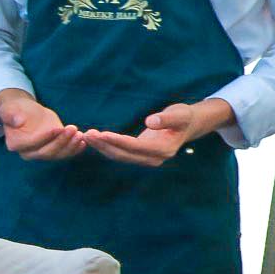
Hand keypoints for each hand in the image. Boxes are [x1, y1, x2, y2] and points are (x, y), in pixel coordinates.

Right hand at [0, 90, 85, 160]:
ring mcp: (40, 154)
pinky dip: (74, 150)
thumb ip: (11, 115)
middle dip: (61, 141)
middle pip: (45, 152)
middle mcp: (27, 153)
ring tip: (79, 134)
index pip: (30, 144)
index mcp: (15, 143)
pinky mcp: (52, 152)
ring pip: (56, 155)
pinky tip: (83, 142)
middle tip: (72, 129)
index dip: (44, 137)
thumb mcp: (11, 108)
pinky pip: (64, 154)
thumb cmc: (18, 110)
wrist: (27, 113)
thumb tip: (16, 120)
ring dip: (70, 146)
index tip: (57, 128)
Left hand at [82, 99, 231, 167]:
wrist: (188, 124)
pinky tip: (93, 139)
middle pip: (124, 154)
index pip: (136, 147)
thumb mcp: (179, 114)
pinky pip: (120, 153)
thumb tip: (150, 121)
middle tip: (87, 134)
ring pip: (119, 156)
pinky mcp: (139, 156)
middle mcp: (154, 159)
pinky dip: (106, 147)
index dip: (118, 141)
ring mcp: (146, 159)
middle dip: (104, 145)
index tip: (102, 134)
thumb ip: (167, 118)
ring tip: (86, 135)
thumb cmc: (184, 116)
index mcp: (164, 150)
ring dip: (102, 146)